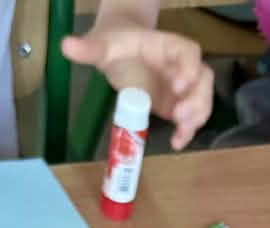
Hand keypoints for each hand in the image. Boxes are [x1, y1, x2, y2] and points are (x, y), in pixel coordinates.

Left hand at [63, 27, 213, 148]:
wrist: (117, 48)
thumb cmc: (114, 43)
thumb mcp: (102, 45)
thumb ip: (89, 48)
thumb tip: (66, 46)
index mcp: (167, 46)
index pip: (188, 52)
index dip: (189, 68)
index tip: (178, 85)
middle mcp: (180, 66)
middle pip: (203, 79)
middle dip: (197, 99)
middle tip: (180, 117)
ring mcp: (181, 87)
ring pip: (202, 100)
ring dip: (196, 118)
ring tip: (180, 133)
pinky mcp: (176, 104)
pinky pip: (190, 118)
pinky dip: (187, 131)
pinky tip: (176, 143)